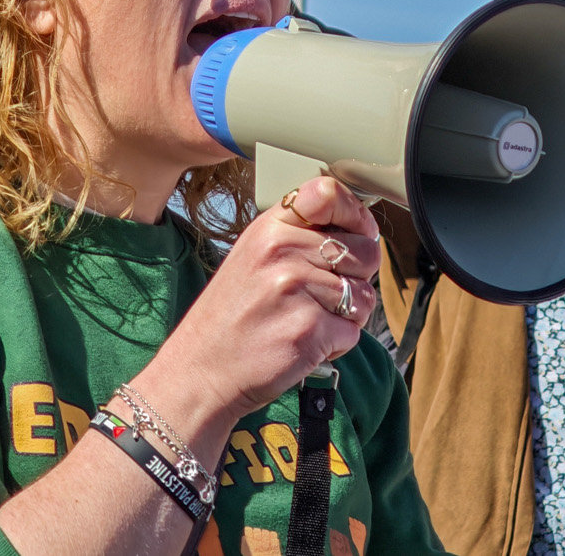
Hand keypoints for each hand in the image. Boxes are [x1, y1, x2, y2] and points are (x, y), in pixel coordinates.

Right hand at [127, 177, 381, 453]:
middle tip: (322, 294)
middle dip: (357, 277)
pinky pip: (353, 332)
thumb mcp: (254, 256)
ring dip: (347, 316)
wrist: (200, 370)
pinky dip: (336, 345)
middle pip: (364, 251)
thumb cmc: (231, 316)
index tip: (356, 233)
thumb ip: (298, 235)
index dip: (355, 215)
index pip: (331, 194)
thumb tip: (361, 228)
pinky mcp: (309, 330)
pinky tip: (304, 343)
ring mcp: (296, 290)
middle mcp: (283, 251)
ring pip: (364, 295)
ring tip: (307, 320)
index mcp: (270, 228)